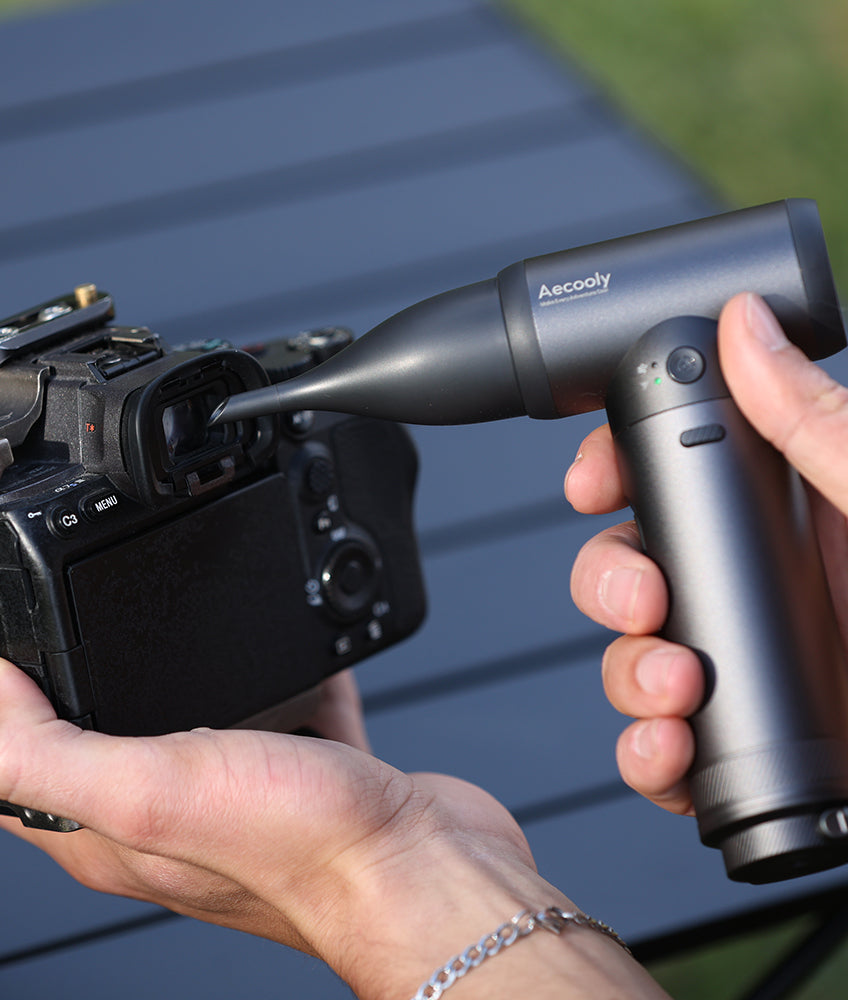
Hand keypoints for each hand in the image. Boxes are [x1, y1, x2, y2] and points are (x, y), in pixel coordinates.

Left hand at [0, 659, 595, 996]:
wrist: (424, 867)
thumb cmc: (307, 848)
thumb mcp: (160, 791)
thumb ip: (61, 747)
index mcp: (102, 819)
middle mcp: (147, 801)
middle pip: (39, 736)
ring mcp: (213, 775)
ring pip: (138, 705)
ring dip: (97, 662)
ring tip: (70, 612)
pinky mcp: (276, 747)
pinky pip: (235, 685)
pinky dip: (221, 651)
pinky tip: (227, 616)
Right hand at [566, 292, 847, 814]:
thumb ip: (822, 425)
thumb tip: (746, 328)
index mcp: (806, 512)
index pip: (681, 471)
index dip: (619, 471)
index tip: (594, 484)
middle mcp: (773, 583)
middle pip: (637, 562)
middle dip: (611, 581)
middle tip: (643, 601)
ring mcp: (760, 664)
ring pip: (637, 652)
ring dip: (628, 671)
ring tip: (671, 689)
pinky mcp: (757, 744)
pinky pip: (665, 745)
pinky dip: (645, 754)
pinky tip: (667, 749)